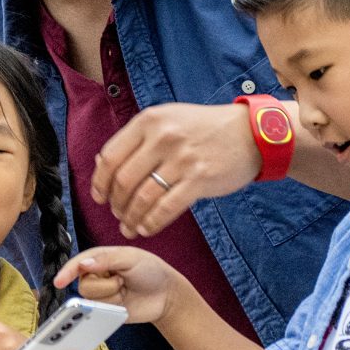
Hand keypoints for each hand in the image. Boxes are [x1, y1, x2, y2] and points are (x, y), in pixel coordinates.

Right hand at [54, 247, 190, 327]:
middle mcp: (96, 276)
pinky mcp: (105, 311)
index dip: (67, 272)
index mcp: (100, 258)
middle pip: (83, 285)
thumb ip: (106, 260)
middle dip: (105, 286)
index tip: (59, 281)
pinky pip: (97, 313)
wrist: (166, 295)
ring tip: (124, 291)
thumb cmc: (151, 271)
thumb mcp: (130, 258)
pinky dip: (111, 308)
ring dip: (110, 297)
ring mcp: (100, 294)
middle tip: (122, 281)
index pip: (78, 264)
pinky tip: (123, 303)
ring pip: (90, 301)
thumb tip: (83, 264)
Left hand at [87, 102, 260, 237]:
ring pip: (142, 198)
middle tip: (117, 215)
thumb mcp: (168, 119)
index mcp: (149, 120)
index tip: (99, 197)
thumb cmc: (205, 128)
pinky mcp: (199, 179)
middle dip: (116, 204)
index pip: (110, 156)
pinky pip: (166, 208)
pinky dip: (151, 223)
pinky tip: (147, 229)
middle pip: (123, 180)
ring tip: (129, 227)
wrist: (251, 133)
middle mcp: (163, 137)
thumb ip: (137, 138)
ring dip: (131, 218)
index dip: (100, 182)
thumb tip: (101, 162)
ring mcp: (182, 159)